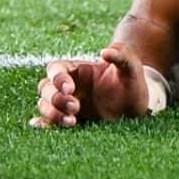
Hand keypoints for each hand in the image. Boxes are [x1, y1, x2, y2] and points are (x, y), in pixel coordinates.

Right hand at [29, 42, 149, 127]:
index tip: (70, 89)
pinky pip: (49, 121)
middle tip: (75, 107)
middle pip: (46, 87)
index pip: (56, 69)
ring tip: (71, 121)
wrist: (137, 106)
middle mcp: (69, 86)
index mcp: (78, 69)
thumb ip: (122, 55)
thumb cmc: (132, 82)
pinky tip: (41, 126)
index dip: (57, 78)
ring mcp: (67, 103)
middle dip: (56, 98)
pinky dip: (43, 123)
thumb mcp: (131, 67)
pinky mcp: (69, 119)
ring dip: (52, 113)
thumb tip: (104, 51)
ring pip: (45, 104)